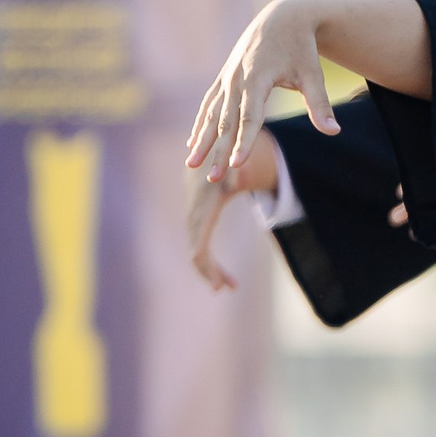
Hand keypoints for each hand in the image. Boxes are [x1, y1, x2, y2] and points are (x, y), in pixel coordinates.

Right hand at [186, 130, 278, 291]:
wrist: (210, 148)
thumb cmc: (226, 156)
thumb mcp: (235, 163)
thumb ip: (239, 170)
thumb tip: (241, 173)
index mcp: (203, 202)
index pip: (199, 238)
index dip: (206, 261)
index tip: (217, 283)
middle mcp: (194, 211)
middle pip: (196, 248)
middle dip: (209, 269)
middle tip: (228, 287)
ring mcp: (194, 215)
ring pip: (196, 247)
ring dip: (210, 267)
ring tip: (229, 285)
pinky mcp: (197, 217)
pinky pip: (200, 243)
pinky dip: (209, 259)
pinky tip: (222, 275)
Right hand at [187, 0, 338, 176]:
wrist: (284, 16)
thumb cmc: (302, 48)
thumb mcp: (313, 74)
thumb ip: (320, 104)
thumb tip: (334, 131)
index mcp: (257, 77)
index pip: (250, 117)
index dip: (243, 142)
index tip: (236, 165)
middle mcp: (237, 78)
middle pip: (226, 121)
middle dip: (218, 150)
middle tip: (212, 177)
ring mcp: (227, 77)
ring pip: (211, 114)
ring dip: (201, 140)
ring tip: (192, 164)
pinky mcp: (224, 77)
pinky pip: (208, 104)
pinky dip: (200, 123)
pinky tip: (193, 142)